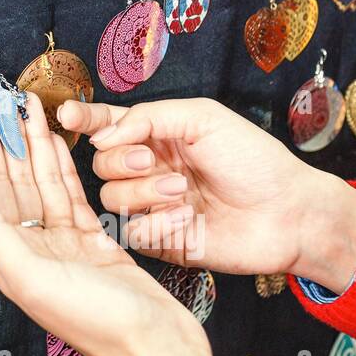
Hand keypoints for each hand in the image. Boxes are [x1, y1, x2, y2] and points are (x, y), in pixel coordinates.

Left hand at [0, 95, 229, 355]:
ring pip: (44, 183)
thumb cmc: (94, 320)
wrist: (155, 346)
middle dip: (7, 137)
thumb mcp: (30, 275)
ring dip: (36, 145)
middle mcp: (33, 247)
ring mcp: (64, 243)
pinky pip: (72, 196)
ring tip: (29, 107)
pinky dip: (63, 169)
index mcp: (11, 255)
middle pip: (14, 180)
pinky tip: (57, 143)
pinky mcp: (95, 242)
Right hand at [58, 97, 355, 293]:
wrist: (288, 213)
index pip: (107, 124)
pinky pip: (132, 231)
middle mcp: (149, 169)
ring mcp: (153, 205)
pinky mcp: (161, 240)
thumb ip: (149, 118)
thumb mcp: (202, 118)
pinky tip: (186, 220)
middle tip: (152, 162)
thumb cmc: (254, 160)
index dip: (83, 119)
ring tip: (182, 192)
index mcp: (157, 135)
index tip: (66, 115)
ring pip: (111, 197)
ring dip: (143, 193)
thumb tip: (102, 135)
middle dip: (122, 160)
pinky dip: (156, 224)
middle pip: (101, 162)